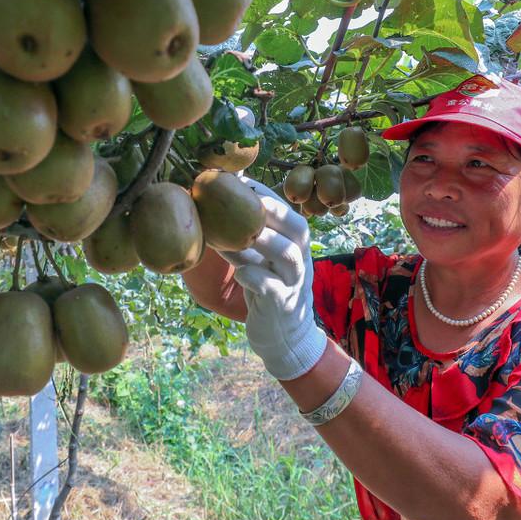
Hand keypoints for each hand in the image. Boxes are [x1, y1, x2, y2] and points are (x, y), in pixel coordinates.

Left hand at [218, 178, 325, 380]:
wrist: (283, 338)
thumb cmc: (267, 289)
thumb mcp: (260, 260)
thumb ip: (247, 237)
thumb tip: (219, 205)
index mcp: (296, 246)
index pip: (288, 213)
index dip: (267, 196)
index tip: (240, 181)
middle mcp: (301, 261)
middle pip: (297, 230)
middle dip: (273, 212)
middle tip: (244, 200)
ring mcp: (294, 284)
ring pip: (288, 257)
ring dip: (263, 242)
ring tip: (235, 234)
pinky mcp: (281, 306)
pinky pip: (272, 288)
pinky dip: (255, 277)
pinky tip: (238, 272)